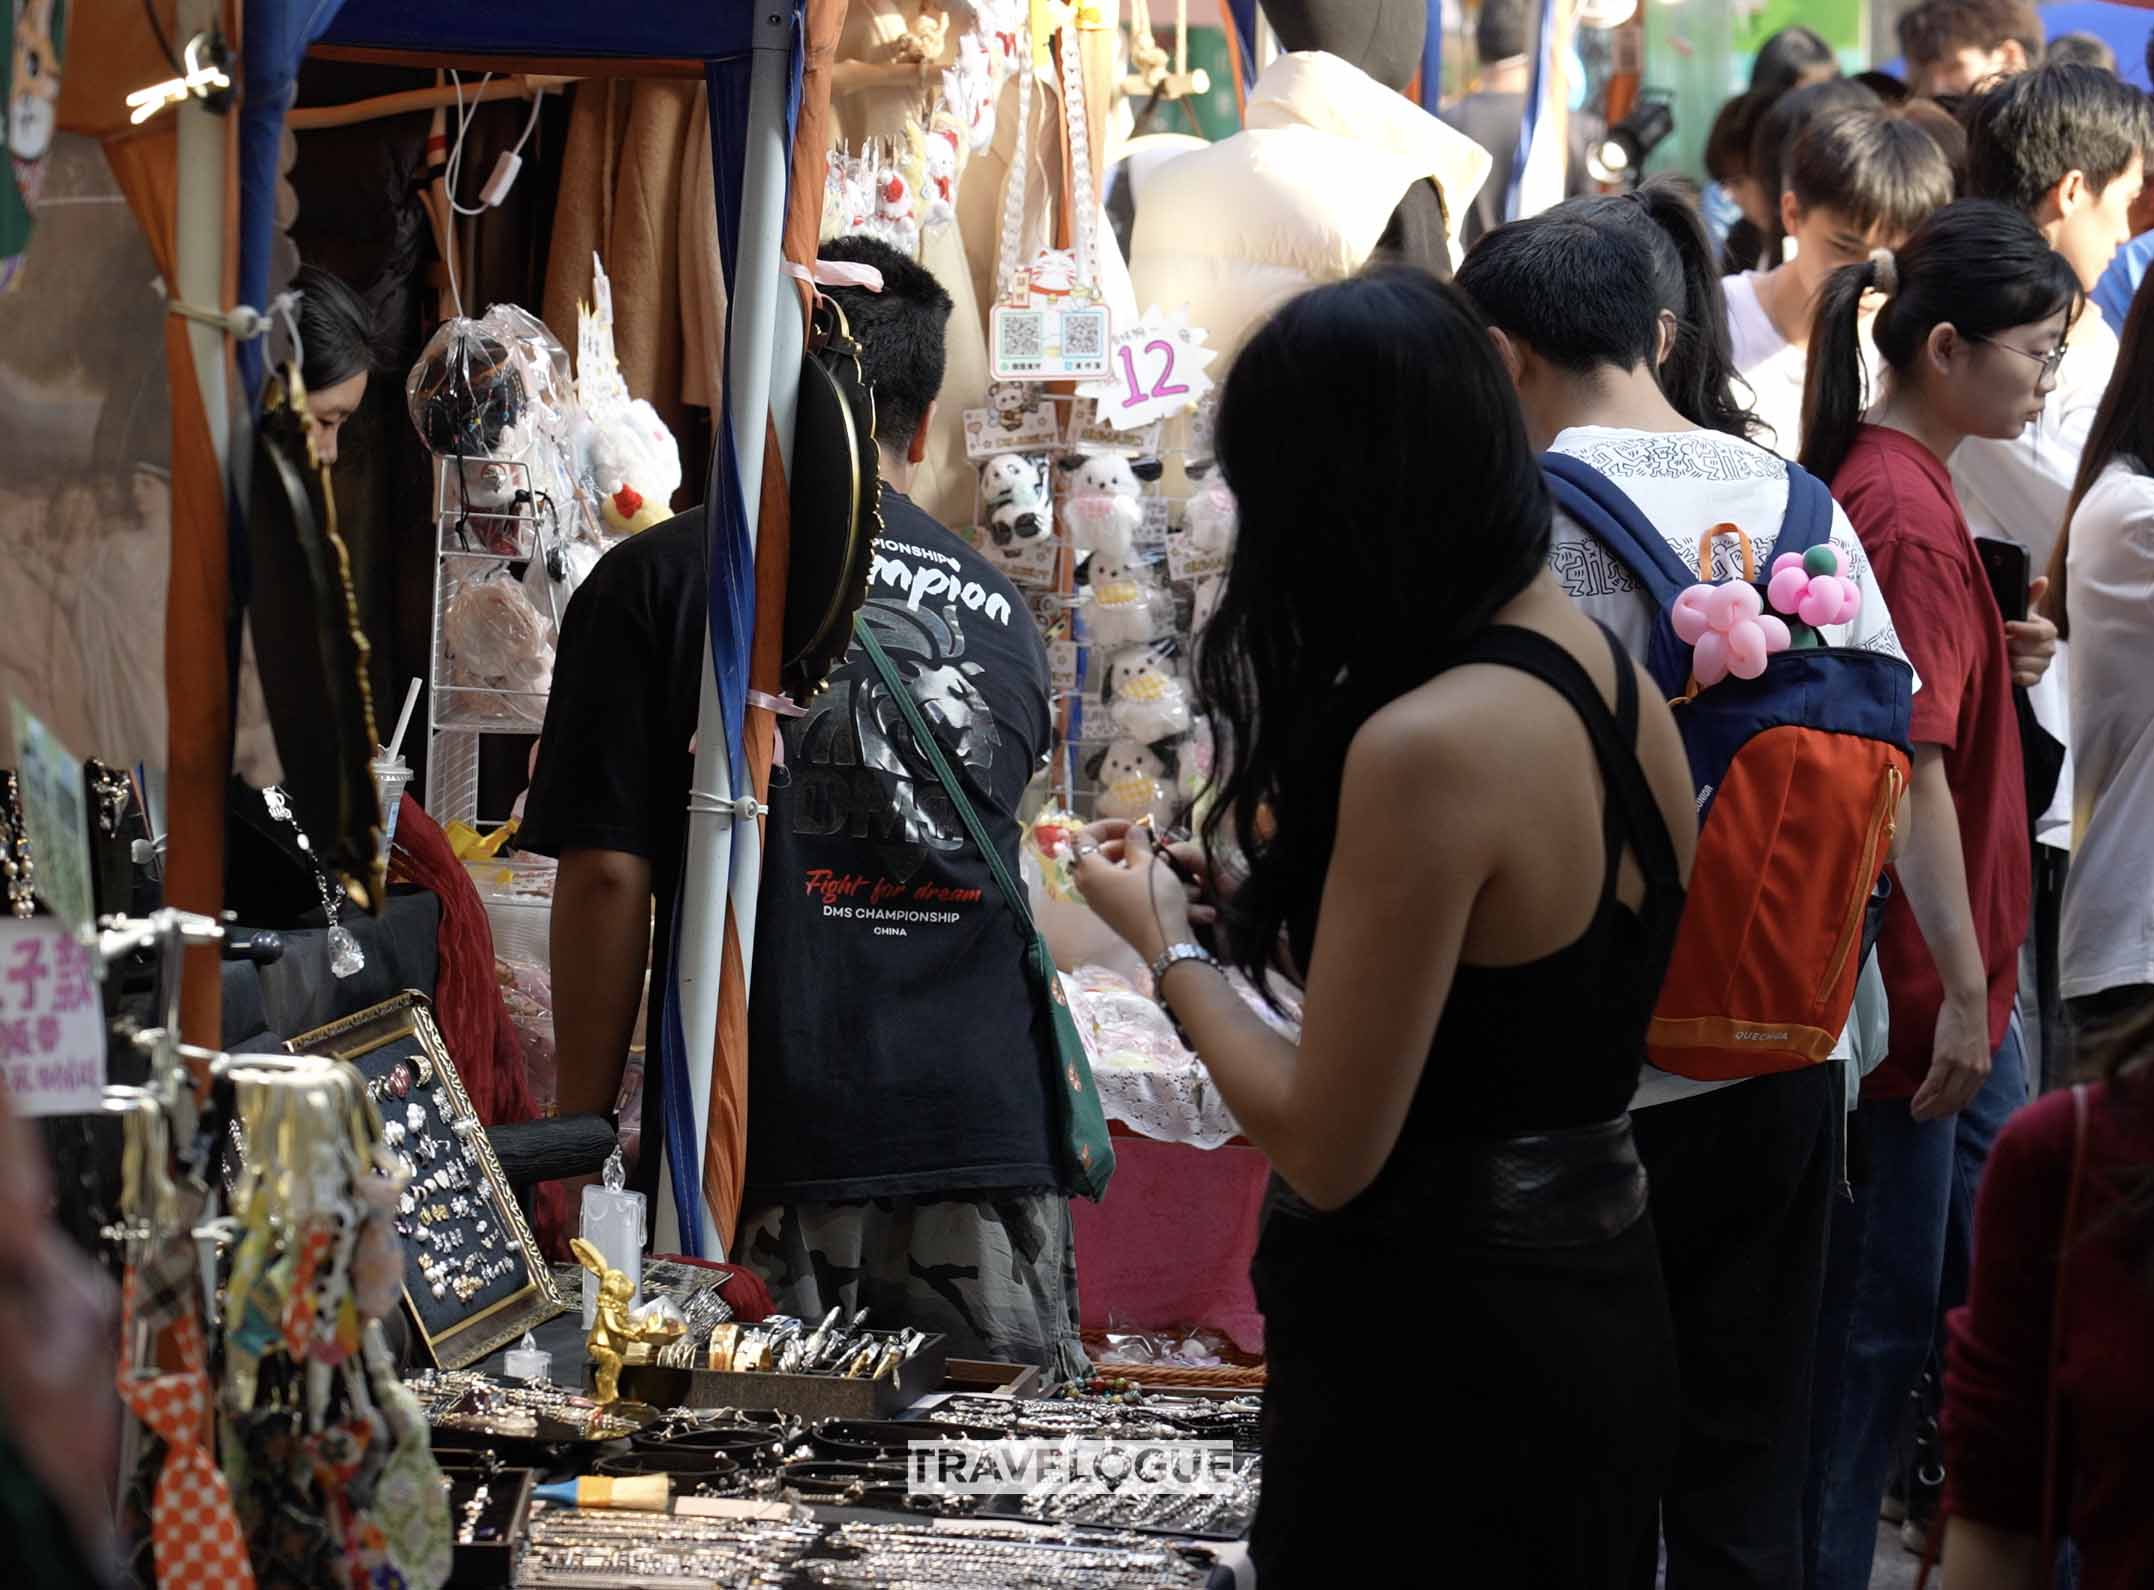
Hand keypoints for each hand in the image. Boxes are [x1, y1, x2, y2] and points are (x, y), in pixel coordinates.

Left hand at [1066, 820, 1207, 965]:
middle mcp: (1088, 888)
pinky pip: (1114, 888)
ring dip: (1126, 860)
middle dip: (1117, 843)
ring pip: (1105, 872)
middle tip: (1141, 841)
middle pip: (1093, 855)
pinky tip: (1152, 877)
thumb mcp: (1149, 864)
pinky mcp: (1112, 914)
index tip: (1131, 826)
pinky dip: (1130, 877)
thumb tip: (1131, 832)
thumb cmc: (1154, 900)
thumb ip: (1136, 844)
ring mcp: (1099, 903)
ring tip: (1151, 858)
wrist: (1164, 944)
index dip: (1106, 825)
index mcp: (1090, 871)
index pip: (1083, 837)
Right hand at [1910, 991, 1991, 1120]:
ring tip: (1915, 1114)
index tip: (1937, 1115)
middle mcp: (1974, 1073)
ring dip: (1927, 1108)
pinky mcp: (1945, 1059)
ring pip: (1942, 1096)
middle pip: (1953, 1101)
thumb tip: (1954, 1078)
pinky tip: (1914, 1102)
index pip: (1965, 1099)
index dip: (1950, 1110)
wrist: (1968, 1003)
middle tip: (1921, 1119)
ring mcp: (1960, 1067)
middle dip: (1936, 1113)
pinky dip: (1922, 1096)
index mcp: (1983, 1072)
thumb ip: (1968, 1065)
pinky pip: (1933, 1084)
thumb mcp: (1974, 1049)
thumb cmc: (1968, 1021)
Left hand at [2005, 577, 2058, 687]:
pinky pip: (2026, 679)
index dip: (2023, 629)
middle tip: (1998, 642)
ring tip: (1999, 653)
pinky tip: (2006, 669)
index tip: (2006, 625)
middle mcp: (2050, 648)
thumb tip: (2042, 580)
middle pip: (2030, 649)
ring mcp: (2044, 665)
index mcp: (2049, 631)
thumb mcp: (2021, 611)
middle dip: (2010, 645)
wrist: (2009, 650)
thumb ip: (2030, 597)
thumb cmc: (2015, 627)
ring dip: (2008, 659)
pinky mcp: (2036, 679)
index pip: (2041, 632)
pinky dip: (2014, 674)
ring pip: (2024, 664)